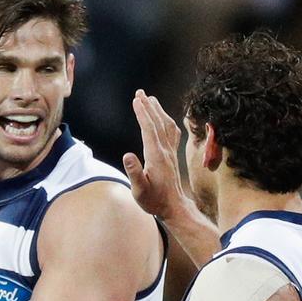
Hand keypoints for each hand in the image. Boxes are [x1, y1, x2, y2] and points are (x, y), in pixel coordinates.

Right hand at [122, 89, 187, 217]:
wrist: (174, 208)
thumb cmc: (154, 201)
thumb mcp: (139, 190)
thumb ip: (134, 172)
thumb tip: (127, 155)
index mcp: (156, 157)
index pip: (148, 130)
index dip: (142, 114)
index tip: (136, 100)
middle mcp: (165, 151)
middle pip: (157, 123)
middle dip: (148, 106)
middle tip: (140, 92)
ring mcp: (170, 153)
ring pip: (166, 126)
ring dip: (158, 111)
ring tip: (150, 99)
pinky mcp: (173, 155)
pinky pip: (172, 133)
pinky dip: (167, 121)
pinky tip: (164, 118)